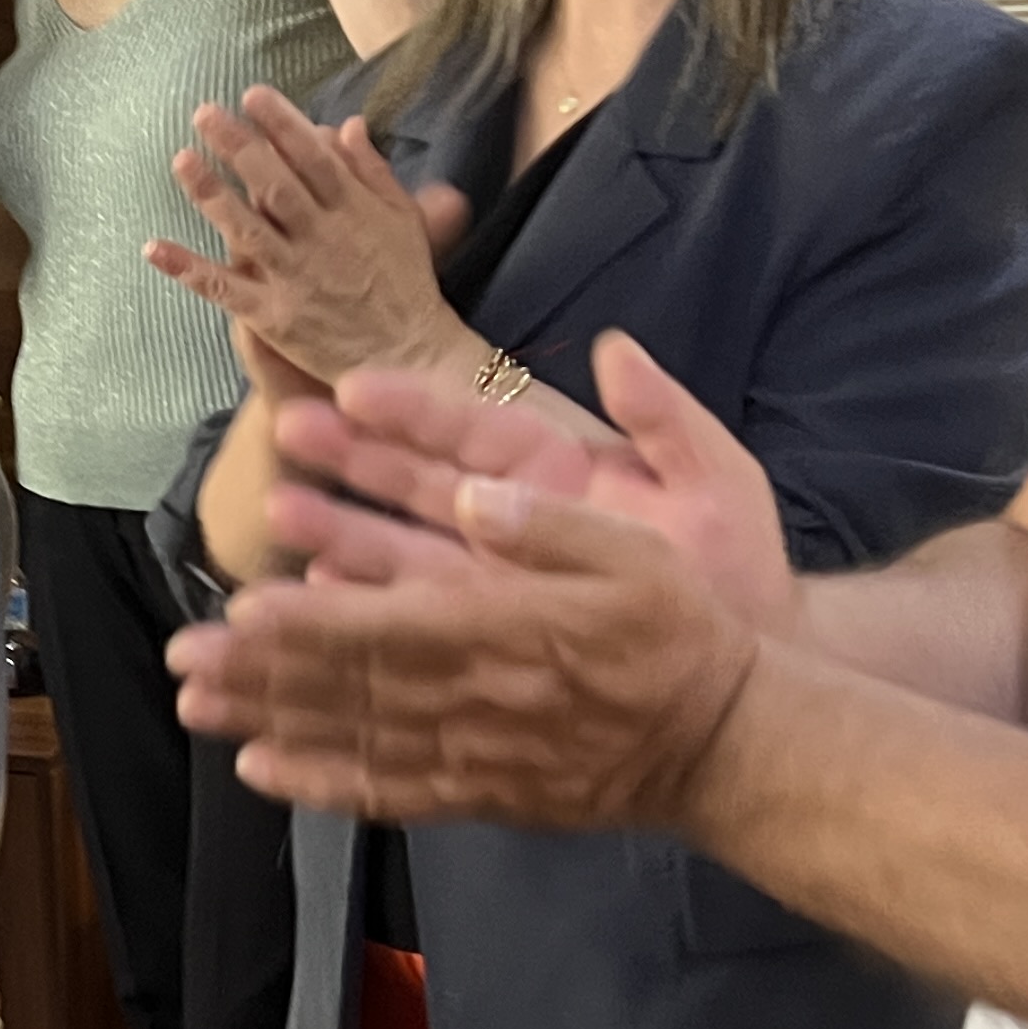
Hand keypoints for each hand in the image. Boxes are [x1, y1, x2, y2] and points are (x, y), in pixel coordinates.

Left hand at [146, 91, 468, 395]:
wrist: (408, 357)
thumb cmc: (406, 284)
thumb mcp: (404, 220)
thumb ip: (373, 172)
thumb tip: (347, 124)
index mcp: (354, 211)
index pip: (313, 157)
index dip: (282, 124)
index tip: (253, 95)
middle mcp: (321, 240)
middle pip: (274, 185)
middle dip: (238, 146)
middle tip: (204, 113)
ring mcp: (294, 278)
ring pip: (245, 229)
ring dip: (210, 194)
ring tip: (181, 159)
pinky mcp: (272, 316)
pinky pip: (224, 289)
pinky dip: (187, 268)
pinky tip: (153, 247)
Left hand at [165, 460, 762, 834]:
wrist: (724, 742)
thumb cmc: (680, 633)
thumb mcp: (636, 552)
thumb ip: (552, 525)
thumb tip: (475, 493)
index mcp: (506, 631)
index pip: (390, 628)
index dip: (312, 625)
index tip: (242, 613)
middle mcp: (476, 699)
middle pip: (350, 687)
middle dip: (262, 675)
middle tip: (183, 661)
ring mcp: (473, 755)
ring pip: (354, 740)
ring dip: (269, 726)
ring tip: (197, 711)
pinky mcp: (479, 793)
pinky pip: (387, 792)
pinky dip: (320, 784)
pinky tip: (262, 772)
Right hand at [264, 336, 800, 639]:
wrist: (745, 679)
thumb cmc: (736, 574)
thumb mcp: (717, 482)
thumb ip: (666, 418)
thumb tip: (615, 349)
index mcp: (560, 472)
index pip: (474, 428)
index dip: (415, 408)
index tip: (355, 387)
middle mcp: (515, 524)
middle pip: (419, 484)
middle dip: (351, 459)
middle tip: (288, 431)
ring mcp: (494, 584)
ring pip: (402, 550)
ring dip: (340, 531)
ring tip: (281, 512)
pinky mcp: (486, 640)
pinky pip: (414, 626)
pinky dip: (367, 612)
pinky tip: (320, 600)